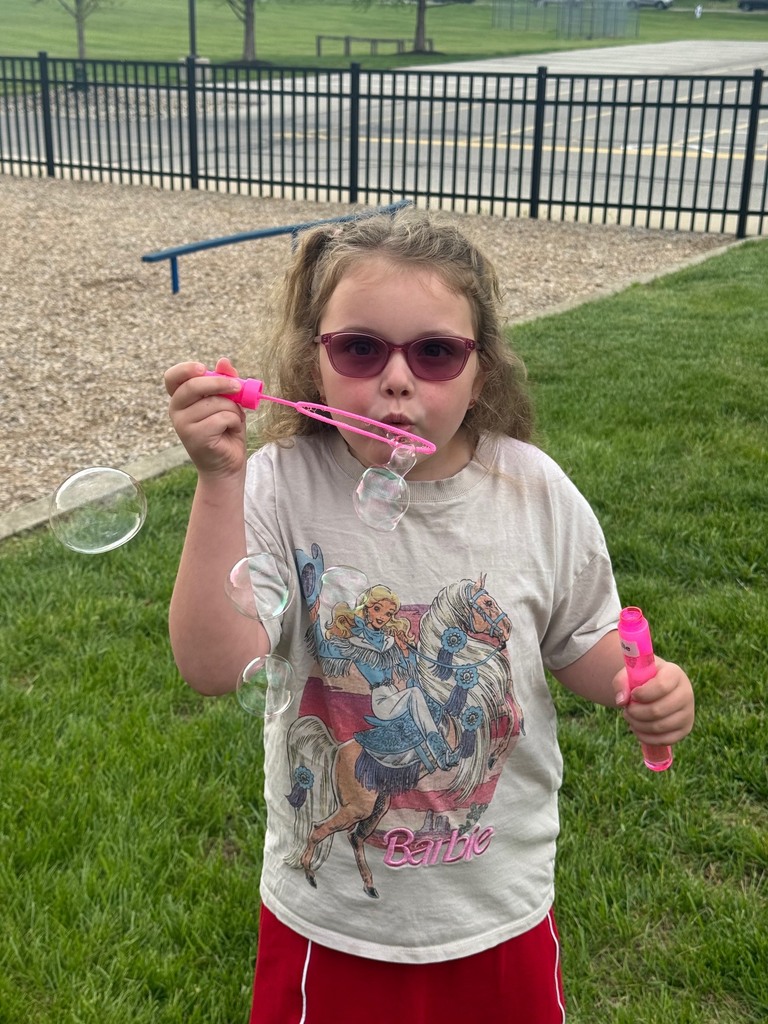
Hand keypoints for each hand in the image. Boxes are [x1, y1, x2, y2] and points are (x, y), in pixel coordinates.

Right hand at [165, 357, 246, 476]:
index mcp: (181, 398)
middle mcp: (176, 410)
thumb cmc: (226, 431)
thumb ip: (225, 381)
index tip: (202, 367)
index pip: (173, 377)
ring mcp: (183, 425)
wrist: (227, 465)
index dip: (185, 369)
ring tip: (232, 421)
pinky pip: (222, 417)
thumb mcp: (228, 402)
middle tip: (238, 387)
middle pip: (194, 386)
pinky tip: (230, 431)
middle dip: (221, 383)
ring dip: (233, 410)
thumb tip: (224, 361)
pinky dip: (234, 422)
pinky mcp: (195, 437)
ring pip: (215, 402)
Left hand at [613, 658, 694, 747]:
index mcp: (674, 674)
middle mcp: (686, 693)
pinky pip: (664, 740)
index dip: (642, 694)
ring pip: (659, 727)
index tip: (632, 694)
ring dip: (638, 725)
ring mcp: (688, 713)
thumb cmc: (642, 679)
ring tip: (630, 717)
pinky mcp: (685, 729)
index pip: (661, 686)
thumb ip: (621, 682)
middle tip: (626, 709)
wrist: (655, 687)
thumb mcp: (630, 673)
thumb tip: (621, 701)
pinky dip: (645, 737)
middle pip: (658, 710)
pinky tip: (636, 728)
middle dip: (635, 712)